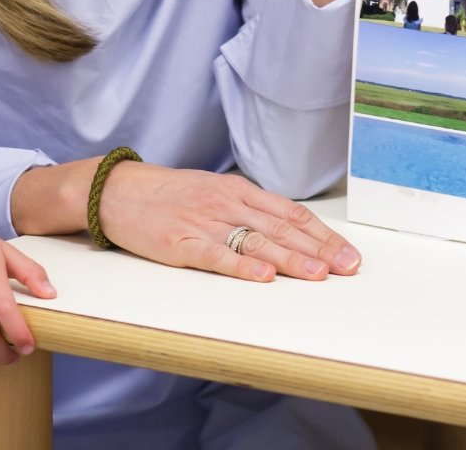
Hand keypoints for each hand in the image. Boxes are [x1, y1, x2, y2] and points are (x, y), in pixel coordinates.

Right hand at [98, 163, 360, 282]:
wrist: (117, 190)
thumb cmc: (166, 194)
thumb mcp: (211, 191)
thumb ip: (246, 208)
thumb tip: (287, 229)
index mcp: (236, 190)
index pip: (289, 213)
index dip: (321, 234)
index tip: (348, 253)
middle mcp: (225, 204)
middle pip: (280, 228)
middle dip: (318, 250)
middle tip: (348, 268)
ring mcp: (203, 223)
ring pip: (255, 242)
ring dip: (290, 259)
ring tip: (318, 274)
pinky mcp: (180, 244)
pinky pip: (216, 256)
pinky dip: (241, 267)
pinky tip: (262, 276)